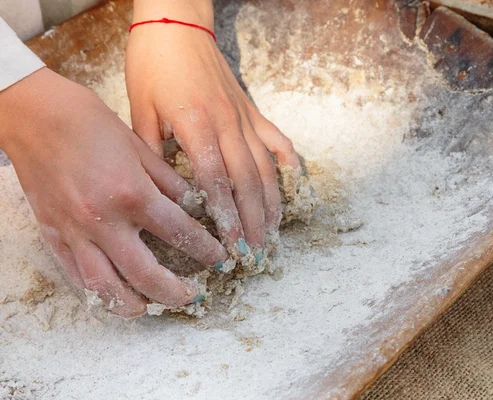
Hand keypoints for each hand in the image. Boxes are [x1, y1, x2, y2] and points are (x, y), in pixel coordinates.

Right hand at [0, 68, 228, 317]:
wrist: (34, 114)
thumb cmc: (89, 123)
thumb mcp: (139, 148)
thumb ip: (167, 182)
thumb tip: (191, 205)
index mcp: (131, 193)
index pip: (179, 233)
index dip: (205, 249)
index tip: (220, 259)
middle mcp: (103, 220)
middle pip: (145, 274)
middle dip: (175, 292)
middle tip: (192, 296)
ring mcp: (75, 231)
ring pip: (105, 287)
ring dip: (133, 304)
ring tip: (151, 307)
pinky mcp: (53, 234)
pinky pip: (76, 275)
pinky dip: (98, 290)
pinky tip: (115, 293)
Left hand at [126, 0, 301, 256]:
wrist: (177, 27)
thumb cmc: (153, 65)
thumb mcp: (139, 107)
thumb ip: (150, 151)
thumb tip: (158, 191)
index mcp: (196, 123)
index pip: (215, 178)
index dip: (226, 213)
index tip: (230, 242)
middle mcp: (228, 124)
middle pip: (247, 180)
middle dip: (252, 219)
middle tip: (254, 250)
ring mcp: (245, 118)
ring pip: (265, 167)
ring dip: (271, 202)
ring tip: (273, 231)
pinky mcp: (253, 112)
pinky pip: (277, 141)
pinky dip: (287, 164)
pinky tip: (291, 184)